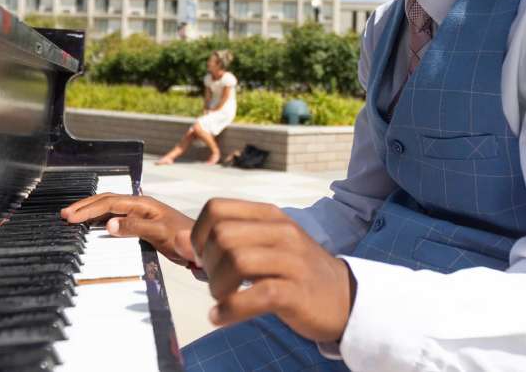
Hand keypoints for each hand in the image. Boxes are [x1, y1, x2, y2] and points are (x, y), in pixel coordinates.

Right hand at [60, 193, 195, 264]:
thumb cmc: (184, 238)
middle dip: (84, 206)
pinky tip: (93, 225)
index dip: (89, 209)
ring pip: (109, 208)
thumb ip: (134, 227)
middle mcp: (139, 205)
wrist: (199, 247)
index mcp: (142, 203)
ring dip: (91, 211)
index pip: (109, 202)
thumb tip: (109, 225)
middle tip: (65, 215)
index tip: (71, 217)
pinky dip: (101, 219)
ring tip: (73, 217)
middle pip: (106, 201)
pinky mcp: (140, 224)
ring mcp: (140, 213)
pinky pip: (115, 217)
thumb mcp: (160, 233)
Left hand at [186, 198, 353, 341]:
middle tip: (215, 282)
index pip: (216, 208)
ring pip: (236, 260)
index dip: (198, 234)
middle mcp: (281, 231)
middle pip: (222, 235)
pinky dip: (230, 309)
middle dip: (207, 263)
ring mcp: (292, 260)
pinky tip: (222, 317)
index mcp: (270, 216)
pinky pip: (255, 295)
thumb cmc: (296, 272)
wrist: (346, 298)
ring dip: (217, 286)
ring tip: (221, 299)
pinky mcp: (297, 292)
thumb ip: (222, 241)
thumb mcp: (261, 248)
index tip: (201, 258)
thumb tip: (179, 239)